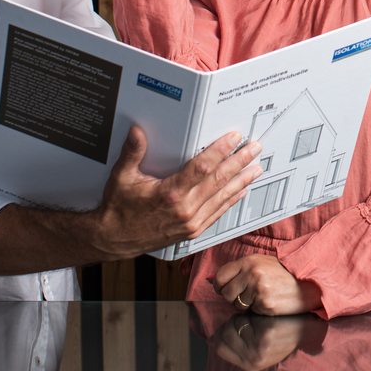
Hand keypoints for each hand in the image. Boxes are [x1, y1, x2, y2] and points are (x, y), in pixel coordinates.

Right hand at [91, 128, 262, 259]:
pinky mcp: (192, 231)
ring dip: (241, 181)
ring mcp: (190, 222)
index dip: (221, 151)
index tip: (234, 138)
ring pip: (222, 197)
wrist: (114, 239)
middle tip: (254, 148)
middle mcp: (184, 209)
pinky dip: (231, 200)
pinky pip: (217, 213)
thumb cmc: (118, 209)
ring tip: (256, 168)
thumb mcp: (122, 177)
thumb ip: (132, 153)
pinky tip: (241, 191)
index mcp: (170, 194)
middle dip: (239, 162)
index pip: (203, 167)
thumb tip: (137, 131)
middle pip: (219, 181)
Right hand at [212, 313, 323, 370]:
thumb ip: (237, 344)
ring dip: (241, 317)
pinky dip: (251, 314)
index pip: (219, 348)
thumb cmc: (278, 333)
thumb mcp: (257, 346)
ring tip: (255, 319)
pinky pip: (246, 319)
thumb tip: (211, 335)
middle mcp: (252, 359)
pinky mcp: (266, 335)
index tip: (231, 326)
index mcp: (249, 364)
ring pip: (233, 324)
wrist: (304, 329)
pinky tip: (263, 317)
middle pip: (224, 334)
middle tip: (246, 320)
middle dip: (232, 323)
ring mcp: (259, 348)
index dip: (221, 334)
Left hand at [214, 254, 322, 315]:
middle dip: (234, 297)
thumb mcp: (261, 264)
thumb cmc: (285, 275)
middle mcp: (252, 273)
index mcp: (249, 261)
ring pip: (237, 304)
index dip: (220, 286)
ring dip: (246, 304)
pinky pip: (251, 311)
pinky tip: (270, 302)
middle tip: (248, 295)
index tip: (226, 290)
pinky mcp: (265, 303)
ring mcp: (258, 289)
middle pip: (226, 293)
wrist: (308, 284)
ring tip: (262, 296)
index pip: (219, 277)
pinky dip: (258, 309)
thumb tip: (214, 281)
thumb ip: (239, 271)